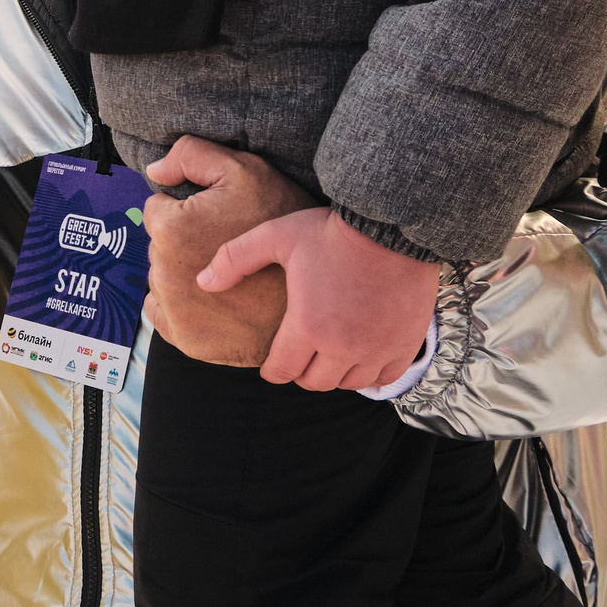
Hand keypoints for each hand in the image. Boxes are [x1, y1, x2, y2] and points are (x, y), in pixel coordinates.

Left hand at [139, 139, 320, 365]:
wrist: (325, 278)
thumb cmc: (287, 218)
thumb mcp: (245, 171)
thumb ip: (192, 156)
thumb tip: (154, 172)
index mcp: (173, 231)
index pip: (157, 211)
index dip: (188, 208)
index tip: (216, 216)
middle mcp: (166, 276)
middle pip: (159, 249)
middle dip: (184, 243)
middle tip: (225, 241)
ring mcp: (178, 315)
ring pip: (163, 282)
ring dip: (183, 275)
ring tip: (229, 273)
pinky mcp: (190, 344)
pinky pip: (164, 317)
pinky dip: (181, 308)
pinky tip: (214, 298)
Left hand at [201, 208, 439, 391]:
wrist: (392, 224)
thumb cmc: (330, 231)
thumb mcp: (275, 237)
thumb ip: (235, 260)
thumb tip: (203, 282)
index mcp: (307, 326)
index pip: (282, 372)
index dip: (273, 369)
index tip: (273, 361)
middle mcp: (342, 346)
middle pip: (314, 382)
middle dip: (302, 371)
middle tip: (300, 354)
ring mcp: (376, 348)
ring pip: (348, 383)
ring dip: (335, 372)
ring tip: (329, 352)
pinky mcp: (404, 344)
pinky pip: (384, 377)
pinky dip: (371, 372)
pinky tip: (362, 354)